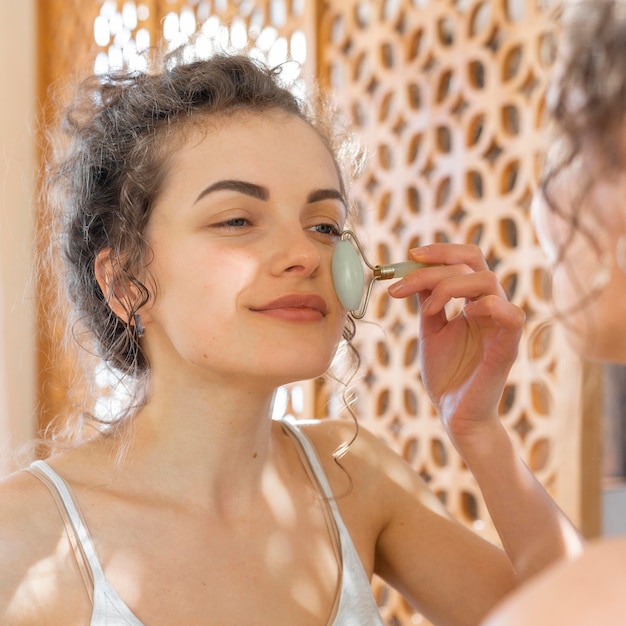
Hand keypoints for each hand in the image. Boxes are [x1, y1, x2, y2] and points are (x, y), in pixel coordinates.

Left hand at [388, 243, 524, 442]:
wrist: (453, 414)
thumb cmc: (446, 375)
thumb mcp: (430, 330)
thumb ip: (426, 301)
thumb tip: (413, 270)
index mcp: (474, 302)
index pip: (466, 260)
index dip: (440, 252)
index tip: (409, 256)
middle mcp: (490, 308)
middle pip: (475, 263)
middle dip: (439, 263)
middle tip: (407, 276)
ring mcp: (500, 326)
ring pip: (488, 281)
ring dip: (450, 286)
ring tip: (427, 309)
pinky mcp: (507, 348)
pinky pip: (511, 315)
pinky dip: (486, 305)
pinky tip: (456, 314)